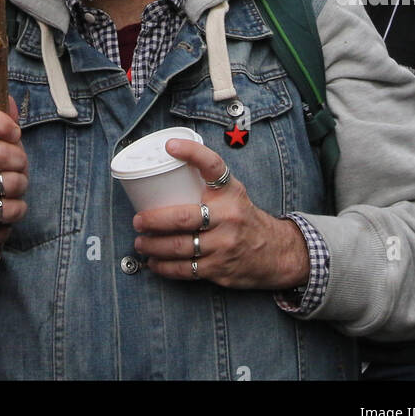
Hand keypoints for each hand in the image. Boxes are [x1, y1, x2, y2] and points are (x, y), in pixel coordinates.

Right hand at [0, 100, 27, 261]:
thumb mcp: (0, 146)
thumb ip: (6, 123)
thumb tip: (9, 99)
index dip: (2, 123)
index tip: (14, 133)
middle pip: (3, 153)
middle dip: (20, 163)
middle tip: (14, 169)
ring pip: (13, 182)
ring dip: (20, 188)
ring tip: (7, 190)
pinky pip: (14, 207)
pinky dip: (17, 209)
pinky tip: (5, 208)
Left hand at [132, 138, 309, 289]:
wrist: (276, 252)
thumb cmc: (243, 217)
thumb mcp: (233, 192)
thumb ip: (208, 182)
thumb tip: (167, 166)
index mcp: (230, 192)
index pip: (212, 165)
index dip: (191, 152)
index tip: (170, 146)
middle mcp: (229, 216)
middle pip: (184, 217)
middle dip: (154, 220)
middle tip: (138, 220)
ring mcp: (224, 245)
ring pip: (180, 246)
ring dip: (154, 246)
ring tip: (140, 242)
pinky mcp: (220, 269)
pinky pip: (186, 269)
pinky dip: (165, 267)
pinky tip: (154, 263)